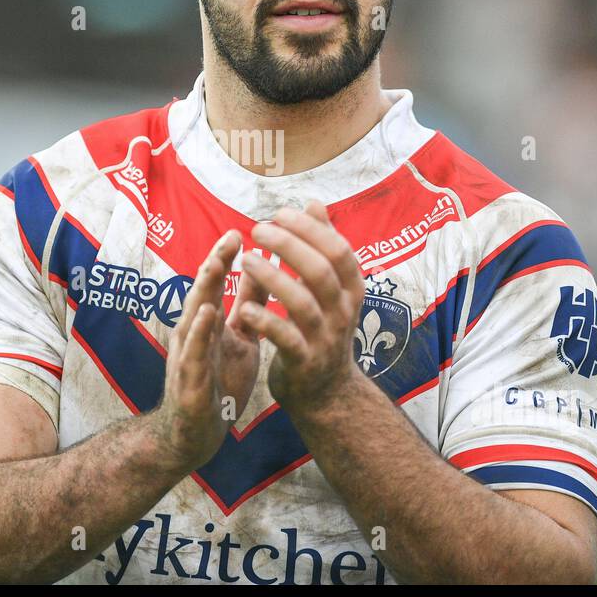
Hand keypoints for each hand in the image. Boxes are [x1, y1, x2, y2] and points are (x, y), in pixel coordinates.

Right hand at [149, 230, 261, 469]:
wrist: (195, 433)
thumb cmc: (218, 381)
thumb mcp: (239, 337)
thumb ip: (248, 304)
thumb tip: (262, 267)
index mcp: (208, 322)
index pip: (216, 283)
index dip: (226, 257)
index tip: (241, 230)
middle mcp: (194, 333)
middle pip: (203, 292)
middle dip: (215, 264)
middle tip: (229, 236)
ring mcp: (188, 355)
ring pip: (193, 317)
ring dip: (203, 290)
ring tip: (214, 264)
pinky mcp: (190, 381)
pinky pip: (194, 353)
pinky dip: (200, 332)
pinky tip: (207, 315)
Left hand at [235, 200, 366, 412]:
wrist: (326, 392)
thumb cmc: (322, 329)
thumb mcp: (331, 289)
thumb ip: (322, 246)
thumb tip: (314, 204)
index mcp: (351, 290)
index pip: (338, 249)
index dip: (310, 228)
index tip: (280, 212)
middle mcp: (342, 312)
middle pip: (320, 270)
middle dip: (289, 245)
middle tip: (258, 229)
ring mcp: (325, 338)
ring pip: (301, 302)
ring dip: (272, 277)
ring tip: (245, 261)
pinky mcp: (304, 361)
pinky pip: (285, 337)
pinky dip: (265, 319)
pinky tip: (245, 306)